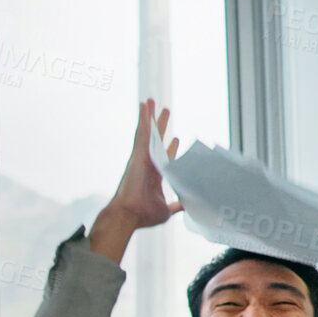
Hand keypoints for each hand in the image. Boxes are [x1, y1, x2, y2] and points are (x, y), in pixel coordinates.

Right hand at [106, 98, 184, 229]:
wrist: (129, 214)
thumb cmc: (143, 215)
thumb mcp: (166, 210)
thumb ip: (177, 206)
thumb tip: (188, 206)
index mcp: (154, 175)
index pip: (164, 158)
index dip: (170, 148)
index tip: (175, 139)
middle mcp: (147, 164)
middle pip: (155, 140)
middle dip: (160, 126)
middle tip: (165, 111)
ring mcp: (142, 157)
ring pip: (146, 132)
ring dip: (149, 117)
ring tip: (151, 101)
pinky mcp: (138, 154)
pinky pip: (141, 132)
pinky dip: (143, 118)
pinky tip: (144, 105)